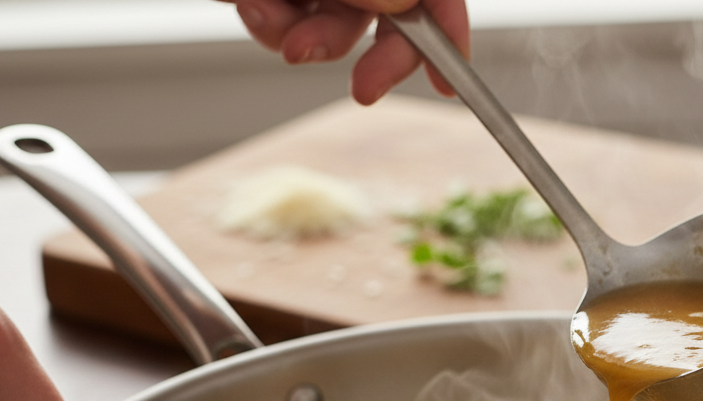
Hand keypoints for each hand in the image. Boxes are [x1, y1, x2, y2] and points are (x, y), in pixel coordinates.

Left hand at [222, 0, 468, 104]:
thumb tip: (408, 2)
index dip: (450, 29)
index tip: (450, 82)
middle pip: (396, 11)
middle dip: (379, 51)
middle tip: (366, 90)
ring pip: (338, 26)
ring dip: (315, 40)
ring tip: (279, 30)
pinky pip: (285, 24)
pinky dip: (270, 24)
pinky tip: (252, 3)